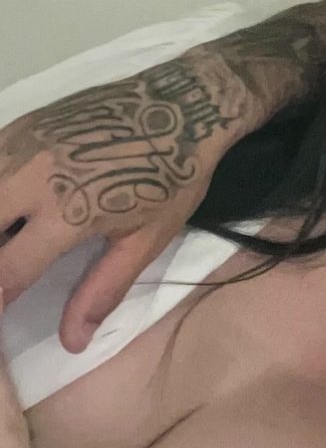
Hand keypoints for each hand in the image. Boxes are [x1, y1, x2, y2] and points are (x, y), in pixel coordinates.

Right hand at [0, 59, 240, 352]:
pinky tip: (9, 204)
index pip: (6, 271)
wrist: (184, 105)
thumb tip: (72, 342)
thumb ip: (102, 290)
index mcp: (65, 214)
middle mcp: (32, 177)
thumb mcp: (144, 241)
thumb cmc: (172, 178)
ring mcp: (23, 144)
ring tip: (10, 241)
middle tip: (5, 275)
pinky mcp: (23, 122)